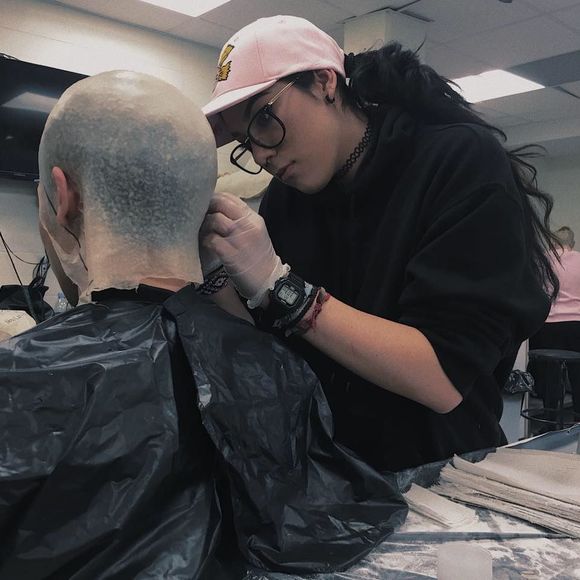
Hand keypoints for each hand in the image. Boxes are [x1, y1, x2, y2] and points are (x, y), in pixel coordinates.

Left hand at [201, 192, 287, 306]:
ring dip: (204, 225)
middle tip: (201, 215)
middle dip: (208, 208)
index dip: (216, 199)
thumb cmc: (260, 257)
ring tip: (203, 231)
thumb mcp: (256, 233)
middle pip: (221, 205)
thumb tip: (221, 210)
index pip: (231, 198)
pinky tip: (206, 244)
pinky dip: (206, 240)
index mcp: (254, 219)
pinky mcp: (230, 254)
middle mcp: (247, 226)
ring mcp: (239, 240)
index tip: (209, 205)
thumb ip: (242, 220)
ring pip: (215, 220)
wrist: (268, 281)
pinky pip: (211, 240)